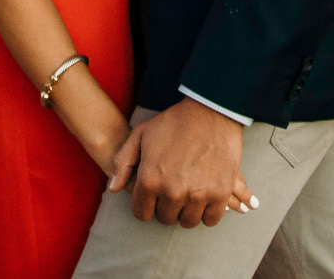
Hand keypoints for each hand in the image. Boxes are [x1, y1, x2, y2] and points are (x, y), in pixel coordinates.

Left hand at [118, 99, 250, 226]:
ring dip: (187, 211)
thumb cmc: (174, 122)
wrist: (211, 112)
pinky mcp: (219, 194)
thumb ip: (123, 162)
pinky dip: (207, 213)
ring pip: (188, 221)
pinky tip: (205, 200)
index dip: (146, 205)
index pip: (142, 212)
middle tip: (172, 193)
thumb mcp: (141, 135)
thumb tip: (113, 189)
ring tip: (188, 196)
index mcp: (150, 180)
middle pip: (165, 218)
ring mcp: (197, 195)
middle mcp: (172, 192)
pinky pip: (210, 219)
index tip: (153, 198)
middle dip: (166, 208)